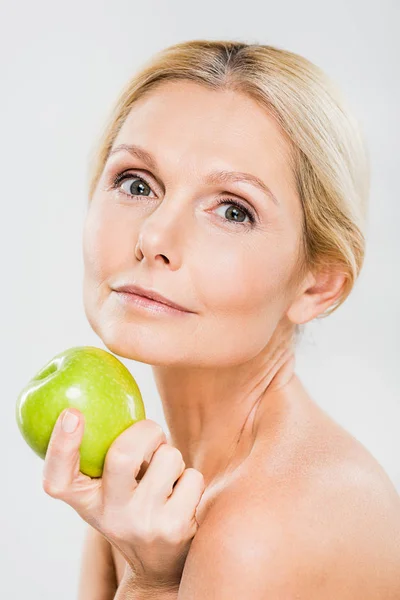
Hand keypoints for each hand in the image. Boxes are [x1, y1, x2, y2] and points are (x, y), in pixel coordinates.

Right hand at [42, 408, 205, 590]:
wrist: (159, 565)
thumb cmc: (131, 508)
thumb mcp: (106, 491)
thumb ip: (103, 456)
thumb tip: (98, 403)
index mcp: (85, 501)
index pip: (58, 478)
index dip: (61, 444)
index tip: (72, 414)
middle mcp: (109, 515)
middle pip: (122, 455)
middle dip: (147, 431)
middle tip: (152, 434)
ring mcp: (142, 524)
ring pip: (168, 457)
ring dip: (172, 456)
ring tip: (165, 476)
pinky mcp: (174, 528)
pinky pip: (192, 476)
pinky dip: (190, 478)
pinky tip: (181, 496)